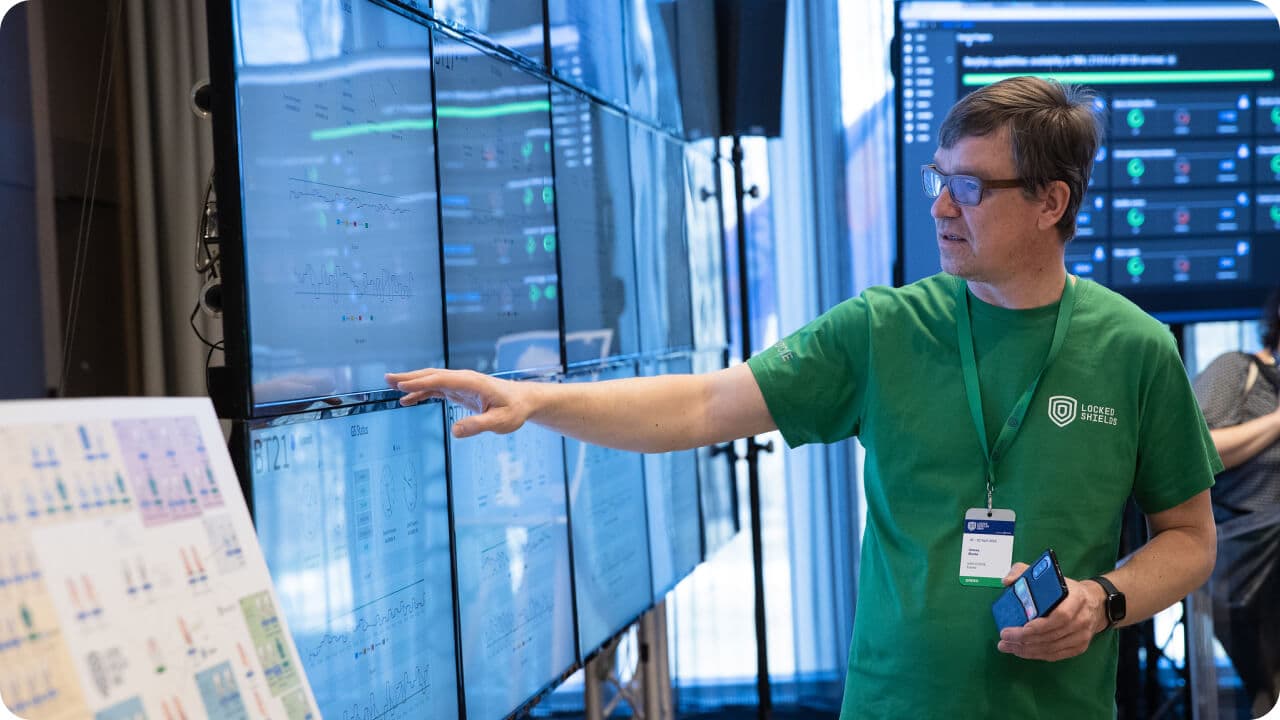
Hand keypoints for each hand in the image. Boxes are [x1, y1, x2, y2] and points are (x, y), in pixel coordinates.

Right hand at [386, 368, 531, 437]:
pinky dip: (421, 392)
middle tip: (388, 378)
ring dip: (412, 382)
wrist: (523, 401)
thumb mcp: (500, 422)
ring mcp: (460, 384)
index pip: (442, 380)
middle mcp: (464, 379)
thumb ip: (478, 426)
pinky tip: (408, 399)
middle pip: (432, 375)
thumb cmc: (514, 409)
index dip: (421, 382)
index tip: (402, 385)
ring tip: (391, 385)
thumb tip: (454, 432)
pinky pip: (436, 389)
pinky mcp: (459, 390)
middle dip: (410, 377)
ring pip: (432, 380)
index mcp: (472, 382)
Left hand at [996, 562, 1107, 660]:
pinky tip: (1021, 651)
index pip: (1061, 615)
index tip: (1022, 626)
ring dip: (1027, 650)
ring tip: (1007, 646)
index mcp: (1076, 598)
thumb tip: (1007, 581)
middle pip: (1052, 635)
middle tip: (1004, 638)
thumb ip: (1024, 572)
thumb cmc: (1066, 589)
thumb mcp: (1048, 573)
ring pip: (1052, 648)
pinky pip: (1056, 655)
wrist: (1093, 602)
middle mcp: (1082, 619)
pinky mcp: (1079, 647)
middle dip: (1025, 639)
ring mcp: (1082, 635)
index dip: (1041, 625)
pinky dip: (1037, 655)